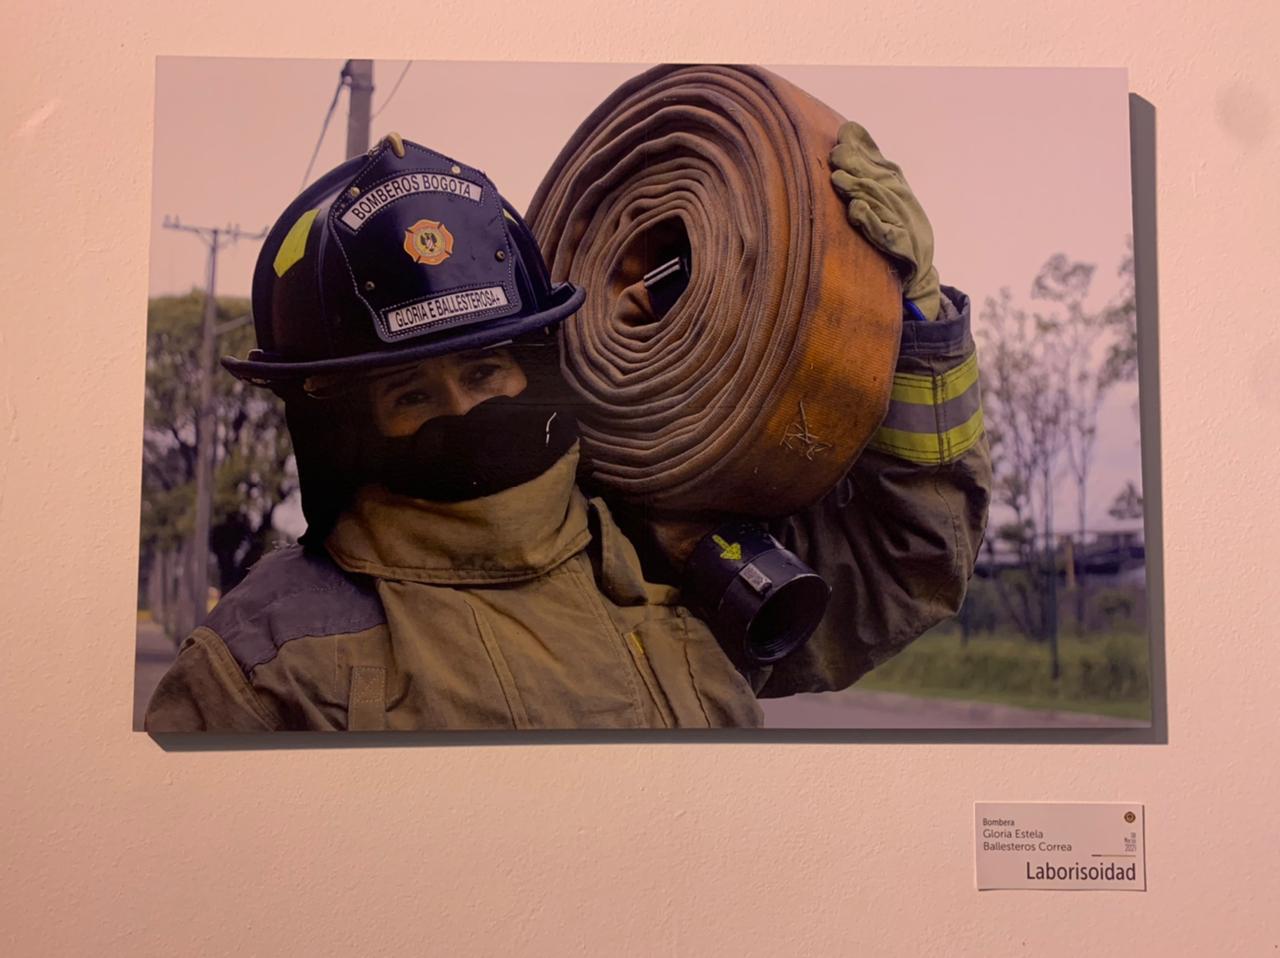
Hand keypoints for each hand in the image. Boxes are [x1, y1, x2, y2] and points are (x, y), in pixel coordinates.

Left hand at [829, 120, 939, 321]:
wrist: (917, 269)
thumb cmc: (895, 224)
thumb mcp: (885, 192)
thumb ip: (867, 165)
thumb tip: (847, 130)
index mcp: (895, 184)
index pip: (878, 160)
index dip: (863, 146)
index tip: (845, 133)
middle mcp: (899, 198)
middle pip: (875, 177)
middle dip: (856, 164)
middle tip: (836, 155)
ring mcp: (898, 220)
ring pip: (875, 201)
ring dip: (857, 189)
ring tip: (838, 179)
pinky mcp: (896, 243)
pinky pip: (882, 232)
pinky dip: (870, 220)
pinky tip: (857, 210)